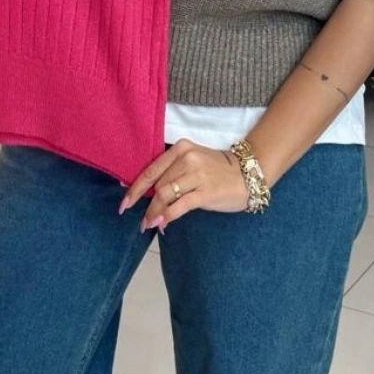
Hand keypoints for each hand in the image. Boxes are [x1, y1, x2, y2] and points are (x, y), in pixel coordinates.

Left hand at [119, 139, 248, 230]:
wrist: (248, 175)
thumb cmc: (217, 171)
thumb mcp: (193, 163)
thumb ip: (172, 173)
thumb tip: (148, 194)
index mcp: (181, 149)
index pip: (151, 170)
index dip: (135, 189)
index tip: (124, 203)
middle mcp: (187, 158)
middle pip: (157, 185)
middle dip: (146, 205)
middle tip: (142, 221)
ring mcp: (197, 174)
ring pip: (165, 195)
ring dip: (154, 212)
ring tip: (149, 224)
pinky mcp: (205, 191)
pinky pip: (179, 206)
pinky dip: (167, 216)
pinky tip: (162, 224)